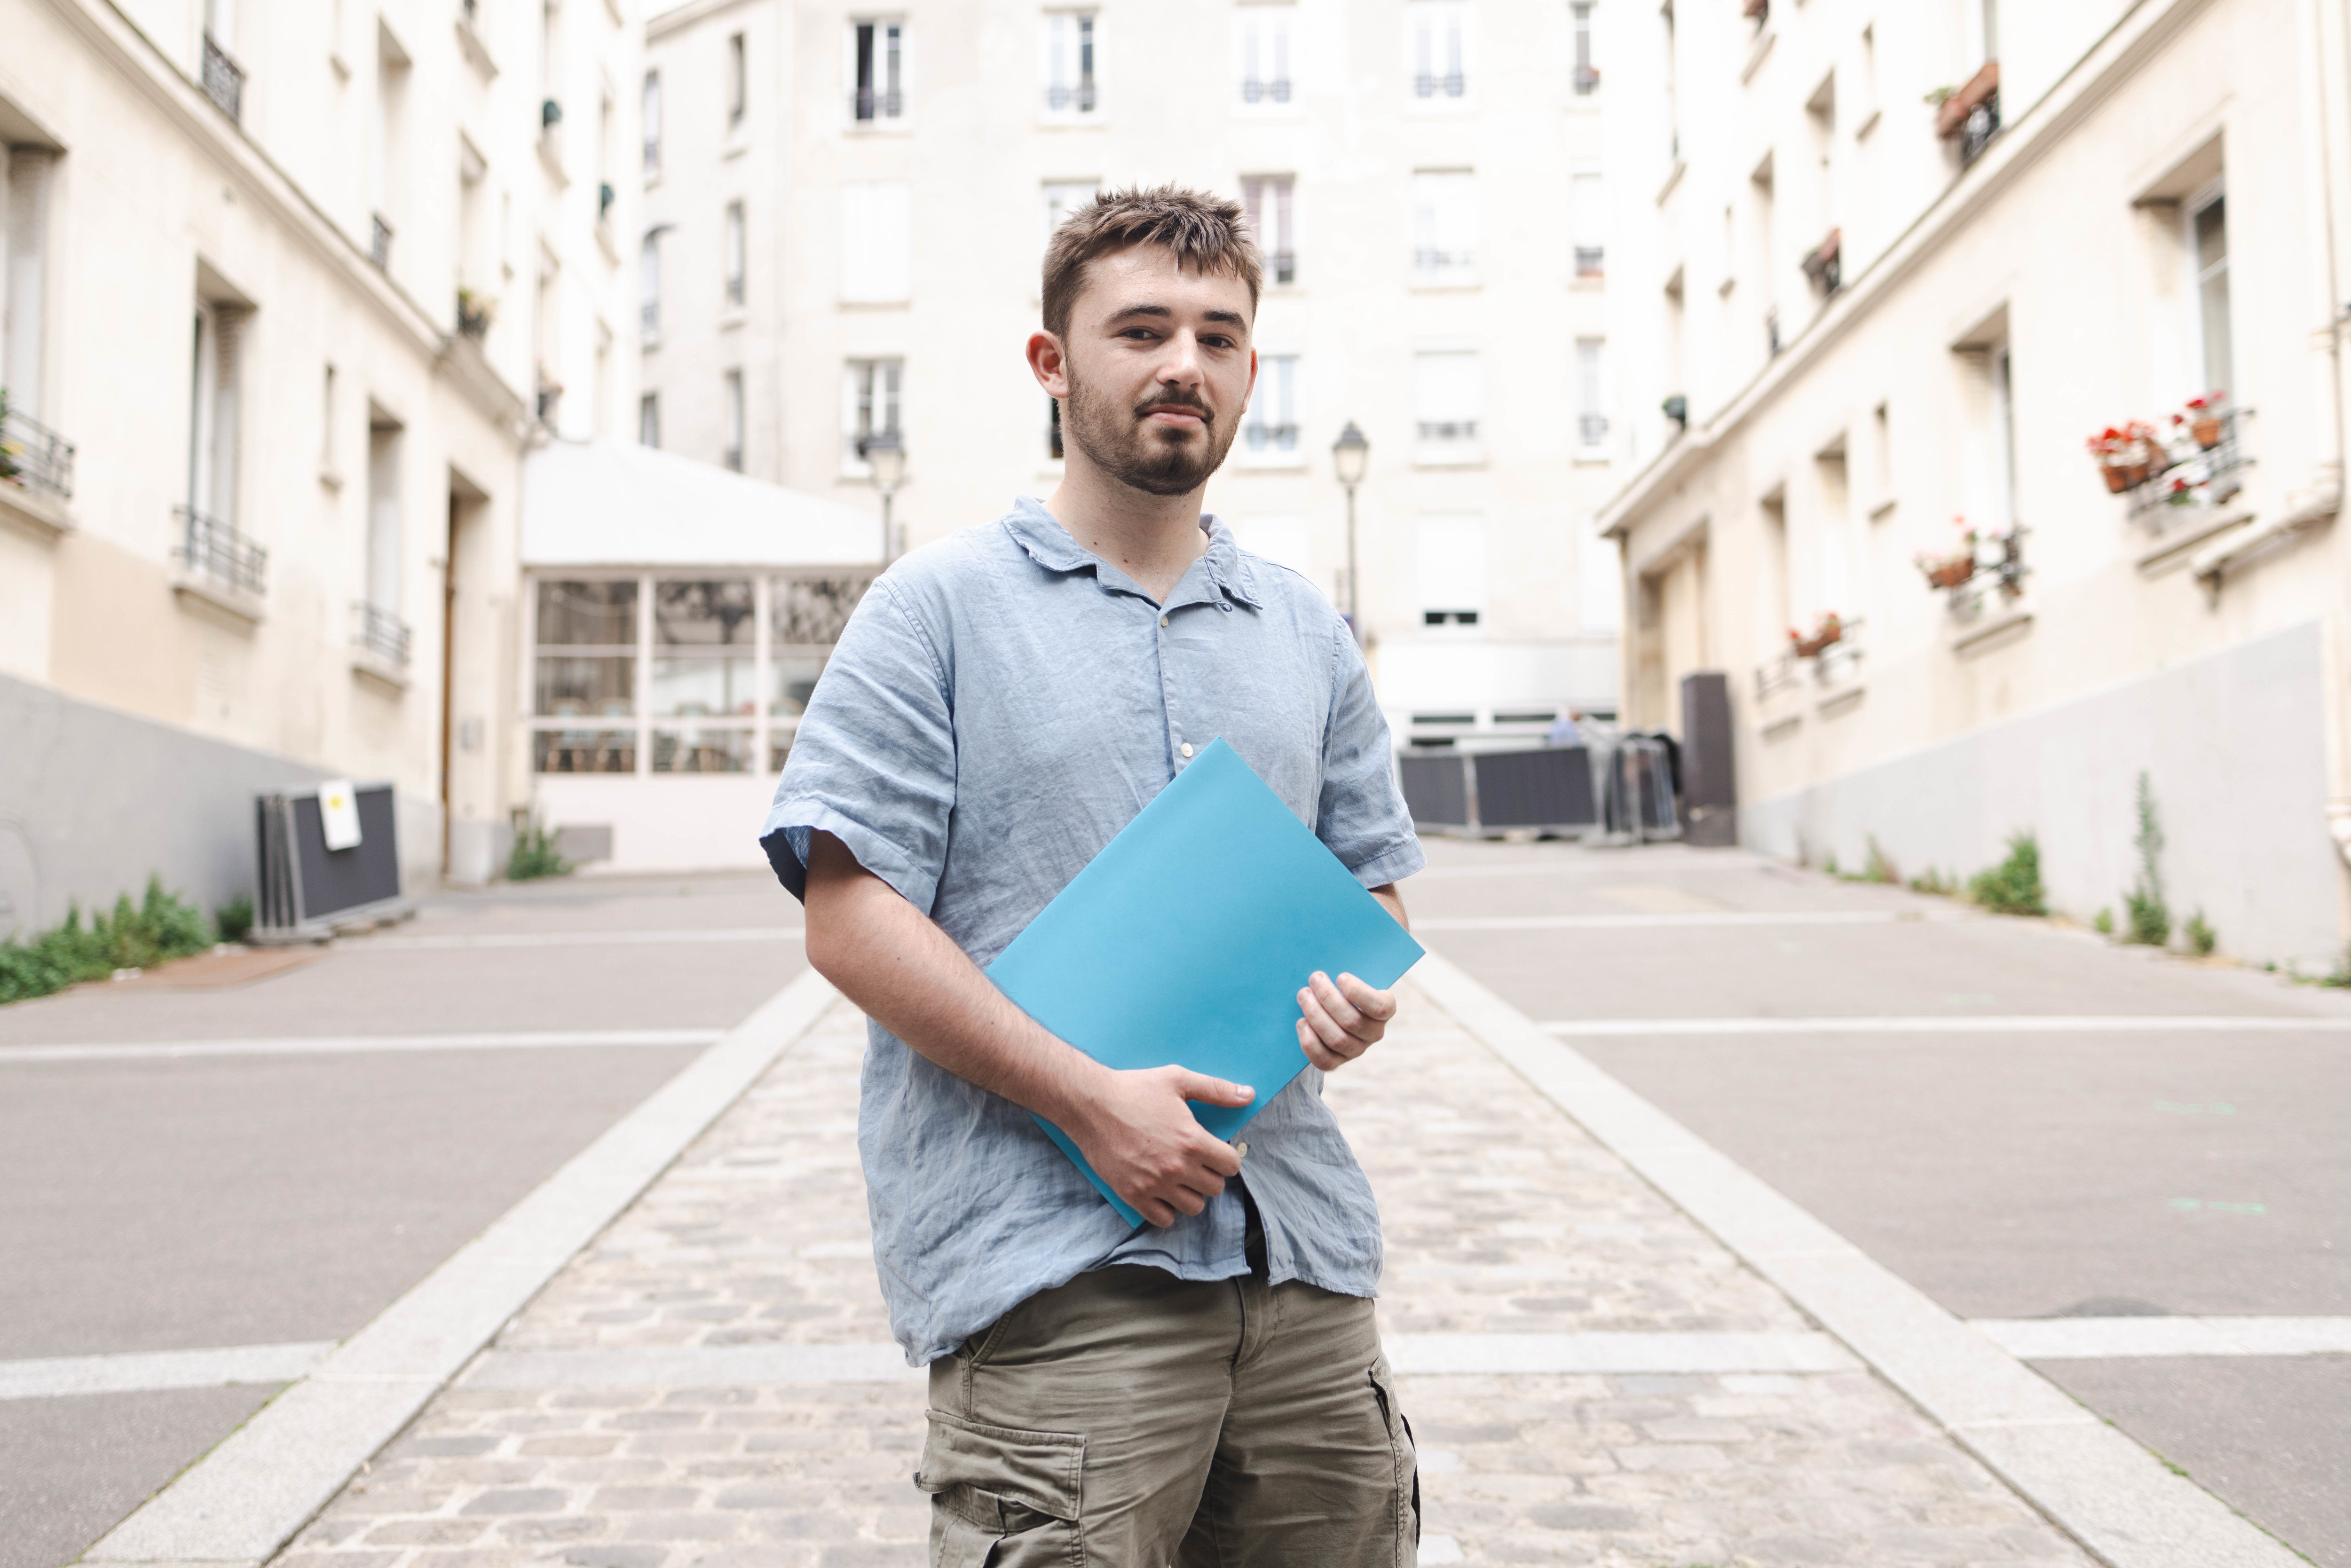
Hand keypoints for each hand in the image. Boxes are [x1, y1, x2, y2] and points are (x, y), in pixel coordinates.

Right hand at [1065, 1064, 1251, 1228]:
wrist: (1089, 1104)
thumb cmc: (1134, 1089)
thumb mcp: (1178, 1080)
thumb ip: (1216, 1089)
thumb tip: (1248, 1095)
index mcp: (1192, 1140)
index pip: (1231, 1166)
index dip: (1226, 1158)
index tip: (1214, 1151)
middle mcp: (1176, 1167)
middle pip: (1215, 1189)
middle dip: (1209, 1175)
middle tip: (1195, 1162)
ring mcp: (1154, 1185)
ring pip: (1193, 1208)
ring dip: (1191, 1194)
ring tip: (1179, 1177)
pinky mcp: (1133, 1195)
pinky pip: (1164, 1219)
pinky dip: (1166, 1209)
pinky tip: (1161, 1191)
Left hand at [1296, 971, 1396, 1071]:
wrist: (1333, 1011)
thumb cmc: (1343, 988)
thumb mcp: (1351, 980)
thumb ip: (1345, 977)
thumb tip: (1325, 972)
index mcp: (1385, 1010)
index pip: (1380, 1007)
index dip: (1359, 993)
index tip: (1340, 977)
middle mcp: (1374, 1033)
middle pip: (1351, 1021)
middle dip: (1328, 998)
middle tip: (1314, 979)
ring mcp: (1356, 1050)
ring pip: (1337, 1039)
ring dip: (1316, 1015)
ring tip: (1304, 996)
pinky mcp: (1337, 1062)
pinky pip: (1324, 1060)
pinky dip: (1310, 1042)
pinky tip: (1301, 1022)